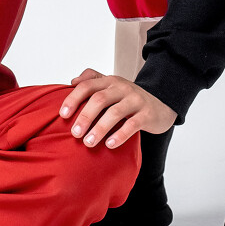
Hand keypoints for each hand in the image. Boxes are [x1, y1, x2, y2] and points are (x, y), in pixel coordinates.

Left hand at [58, 68, 175, 148]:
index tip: (62, 115)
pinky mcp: (147, 114)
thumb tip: (73, 82)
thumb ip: (92, 80)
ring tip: (88, 143)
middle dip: (85, 116)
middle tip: (75, 134)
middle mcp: (122, 87)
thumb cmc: (129, 98)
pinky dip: (120, 135)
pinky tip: (109, 144)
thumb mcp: (111, 86)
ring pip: (115, 113)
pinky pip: (132, 125)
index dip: (73, 99)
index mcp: (110, 81)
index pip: (88, 86)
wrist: (161, 104)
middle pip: (99, 99)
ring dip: (99, 129)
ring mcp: (136, 100)